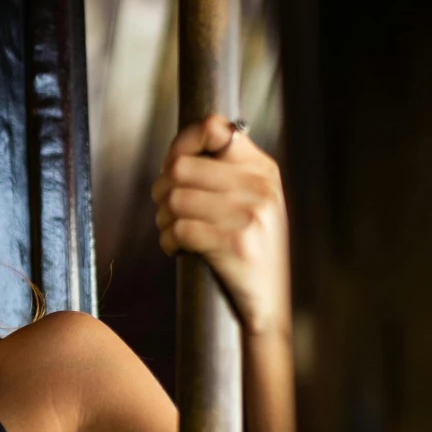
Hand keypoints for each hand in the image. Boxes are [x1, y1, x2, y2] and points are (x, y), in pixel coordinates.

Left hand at [152, 115, 290, 338]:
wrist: (269, 302)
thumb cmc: (250, 249)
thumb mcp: (251, 201)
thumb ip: (224, 173)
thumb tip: (175, 153)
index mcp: (262, 169)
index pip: (213, 128)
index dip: (181, 143)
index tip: (172, 167)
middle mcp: (259, 187)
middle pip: (181, 167)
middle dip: (161, 190)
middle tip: (166, 209)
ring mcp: (249, 215)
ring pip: (175, 199)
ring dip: (162, 219)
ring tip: (172, 231)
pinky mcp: (235, 244)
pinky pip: (179, 229)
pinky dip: (168, 241)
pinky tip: (177, 249)